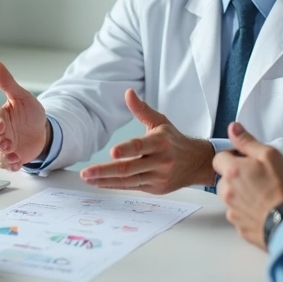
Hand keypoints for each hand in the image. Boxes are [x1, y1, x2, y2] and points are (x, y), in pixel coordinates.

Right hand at [0, 61, 48, 170]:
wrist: (43, 131)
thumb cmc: (30, 113)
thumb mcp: (22, 96)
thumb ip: (8, 83)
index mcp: (1, 117)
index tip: (1, 127)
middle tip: (9, 146)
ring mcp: (3, 146)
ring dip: (3, 157)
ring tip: (15, 157)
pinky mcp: (9, 158)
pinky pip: (4, 165)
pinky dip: (9, 166)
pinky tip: (17, 164)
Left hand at [79, 89, 215, 193]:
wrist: (196, 163)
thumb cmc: (174, 140)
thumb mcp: (160, 121)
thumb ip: (141, 109)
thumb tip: (128, 93)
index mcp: (160, 142)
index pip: (140, 146)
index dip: (126, 150)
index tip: (112, 152)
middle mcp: (160, 161)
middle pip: (130, 168)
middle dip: (105, 171)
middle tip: (86, 172)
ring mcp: (158, 177)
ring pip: (128, 181)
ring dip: (105, 180)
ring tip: (88, 178)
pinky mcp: (155, 188)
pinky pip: (131, 187)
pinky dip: (114, 185)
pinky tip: (100, 183)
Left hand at [213, 122, 282, 249]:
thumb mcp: (271, 155)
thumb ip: (248, 141)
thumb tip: (233, 128)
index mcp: (232, 171)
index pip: (219, 158)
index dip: (233, 157)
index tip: (248, 161)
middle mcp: (228, 192)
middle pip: (224, 180)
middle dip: (237, 178)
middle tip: (260, 179)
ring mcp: (233, 212)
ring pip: (232, 199)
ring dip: (242, 196)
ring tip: (265, 196)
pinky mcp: (241, 228)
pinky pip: (240, 216)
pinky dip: (249, 213)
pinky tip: (266, 211)